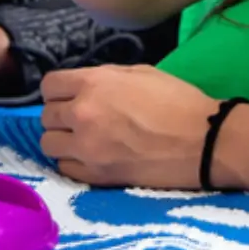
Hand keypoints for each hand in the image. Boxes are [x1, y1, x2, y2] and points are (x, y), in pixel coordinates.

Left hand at [40, 66, 218, 188]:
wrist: (202, 141)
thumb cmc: (177, 100)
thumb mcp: (140, 73)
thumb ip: (106, 78)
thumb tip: (86, 87)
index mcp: (94, 84)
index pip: (49, 85)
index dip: (58, 90)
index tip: (69, 95)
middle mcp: (82, 115)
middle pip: (46, 116)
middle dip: (60, 115)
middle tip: (79, 119)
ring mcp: (87, 149)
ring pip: (48, 145)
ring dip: (62, 140)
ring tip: (82, 140)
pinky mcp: (96, 176)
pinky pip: (65, 169)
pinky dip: (73, 162)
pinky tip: (91, 157)